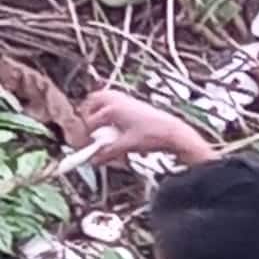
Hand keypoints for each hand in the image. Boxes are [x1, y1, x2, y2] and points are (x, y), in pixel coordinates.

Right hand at [80, 88, 214, 164]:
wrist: (173, 132)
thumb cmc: (154, 135)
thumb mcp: (127, 146)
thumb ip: (108, 153)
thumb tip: (94, 160)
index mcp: (113, 108)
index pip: (89, 122)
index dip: (85, 136)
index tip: (85, 147)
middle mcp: (117, 100)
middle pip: (92, 101)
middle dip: (87, 117)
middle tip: (87, 132)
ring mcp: (125, 99)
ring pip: (103, 99)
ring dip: (98, 112)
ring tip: (99, 129)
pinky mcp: (133, 103)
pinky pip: (114, 103)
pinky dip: (110, 113)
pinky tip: (115, 127)